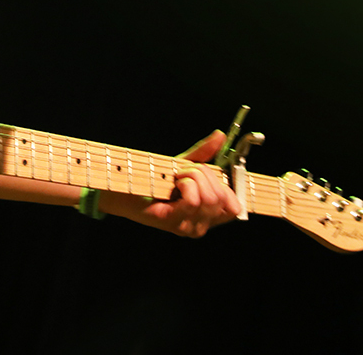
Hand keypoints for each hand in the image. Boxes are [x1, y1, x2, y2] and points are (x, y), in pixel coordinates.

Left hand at [99, 130, 240, 236]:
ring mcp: (188, 227)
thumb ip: (205, 153)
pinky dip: (186, 184)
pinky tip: (174, 183)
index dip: (227, 187)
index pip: (235, 208)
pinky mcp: (174, 223)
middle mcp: (202, 226)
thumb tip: (220, 135)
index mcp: (208, 216)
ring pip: (209, 197)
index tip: (209, 173)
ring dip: (193, 177)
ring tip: (177, 177)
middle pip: (221, 197)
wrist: (127, 186)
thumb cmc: (156, 179)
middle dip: (204, 175)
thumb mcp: (185, 164)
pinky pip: (193, 201)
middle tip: (184, 172)